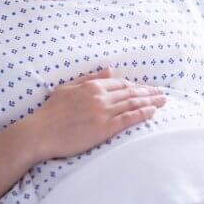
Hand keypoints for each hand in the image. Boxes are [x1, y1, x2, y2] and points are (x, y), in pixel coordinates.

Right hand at [25, 67, 166, 160]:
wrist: (41, 132)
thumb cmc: (51, 112)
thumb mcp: (68, 87)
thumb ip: (90, 78)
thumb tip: (109, 70)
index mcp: (91, 86)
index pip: (121, 83)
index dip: (136, 86)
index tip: (146, 88)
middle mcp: (100, 97)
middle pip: (131, 93)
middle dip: (149, 92)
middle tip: (162, 93)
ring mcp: (103, 113)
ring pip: (132, 104)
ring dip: (150, 102)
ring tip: (162, 101)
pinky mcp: (104, 129)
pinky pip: (128, 119)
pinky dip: (142, 114)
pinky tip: (152, 112)